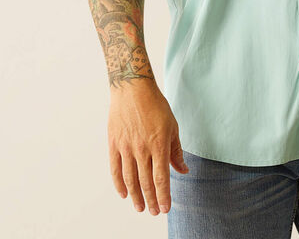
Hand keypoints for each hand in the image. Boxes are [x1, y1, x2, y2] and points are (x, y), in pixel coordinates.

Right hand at [108, 81, 188, 214]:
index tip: (165, 208)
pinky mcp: (114, 144)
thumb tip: (184, 170)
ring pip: (130, 179)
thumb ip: (176, 151)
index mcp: (159, 144)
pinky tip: (124, 193)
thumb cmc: (156, 105)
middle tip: (154, 211)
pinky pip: (115, 169)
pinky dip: (119, 183)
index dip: (163, 195)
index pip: (161, 178)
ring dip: (135, 196)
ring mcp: (126, 147)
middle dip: (151, 200)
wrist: (133, 88)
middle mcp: (142, 149)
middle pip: (146, 182)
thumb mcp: (172, 126)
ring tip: (140, 207)